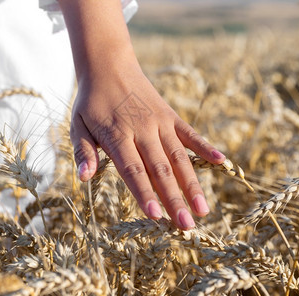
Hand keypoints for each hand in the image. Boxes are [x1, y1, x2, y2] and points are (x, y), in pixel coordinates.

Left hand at [58, 0, 224, 228]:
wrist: (108, 65)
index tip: (157, 216)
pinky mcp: (170, 115)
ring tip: (203, 209)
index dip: (145, 193)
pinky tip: (221, 162)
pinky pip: (190, 133)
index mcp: (117, 135)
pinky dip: (205, 147)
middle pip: (160, 169)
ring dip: (192, 184)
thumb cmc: (90, 101)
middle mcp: (142, 130)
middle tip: (186, 226)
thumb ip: (82, 152)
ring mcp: (159, 122)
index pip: (133, 170)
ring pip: (179, 157)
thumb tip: (84, 178)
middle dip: (174, 199)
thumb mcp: (77, 125)